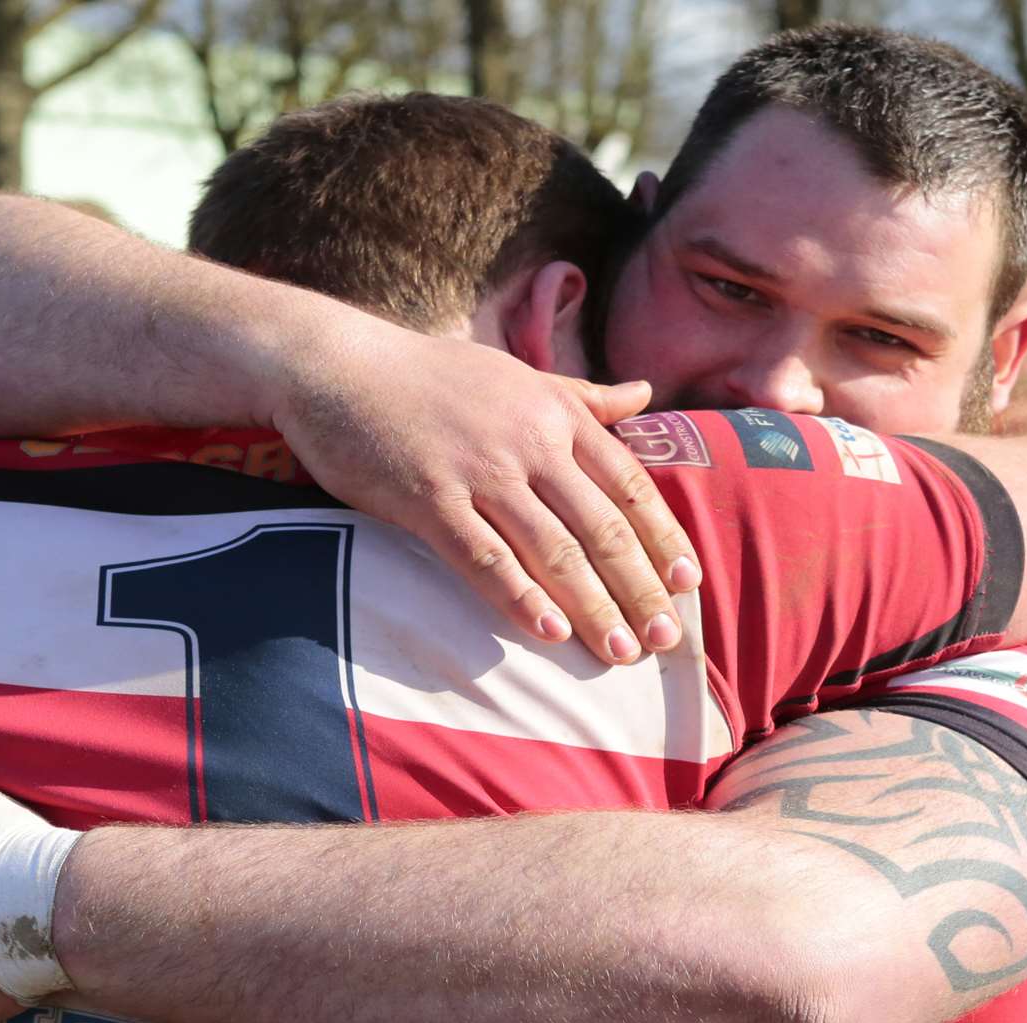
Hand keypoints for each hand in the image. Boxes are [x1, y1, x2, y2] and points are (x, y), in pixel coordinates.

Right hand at [269, 332, 699, 663]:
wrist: (338, 367)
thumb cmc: (428, 376)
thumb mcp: (515, 375)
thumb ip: (581, 395)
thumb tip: (643, 394)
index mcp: (553, 414)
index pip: (627, 484)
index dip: (662, 537)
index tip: (688, 584)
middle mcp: (526, 442)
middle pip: (600, 526)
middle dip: (639, 587)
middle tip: (664, 639)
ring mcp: (477, 471)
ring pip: (551, 549)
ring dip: (593, 605)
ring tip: (619, 651)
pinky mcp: (428, 499)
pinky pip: (484, 557)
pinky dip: (519, 596)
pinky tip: (549, 630)